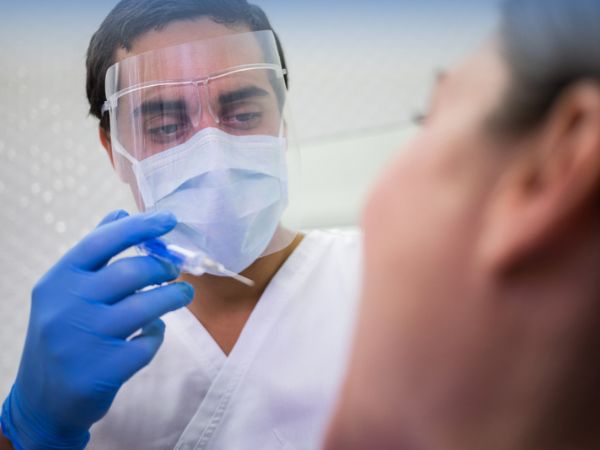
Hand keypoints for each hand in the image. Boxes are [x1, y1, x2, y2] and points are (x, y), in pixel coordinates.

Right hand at [1, 210, 193, 449]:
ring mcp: (84, 341)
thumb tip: (121, 211)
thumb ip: (95, 252)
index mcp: (58, 280)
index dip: (138, 227)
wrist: (41, 401)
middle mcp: (66, 307)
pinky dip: (157, 334)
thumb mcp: (65, 291)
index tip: (168, 219)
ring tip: (182, 293)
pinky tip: (153, 331)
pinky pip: (147, 343)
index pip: (101, 241)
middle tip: (174, 270)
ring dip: (173, 296)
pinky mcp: (102, 371)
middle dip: (162, 267)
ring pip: (146, 307)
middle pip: (131, 273)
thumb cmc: (61, 335)